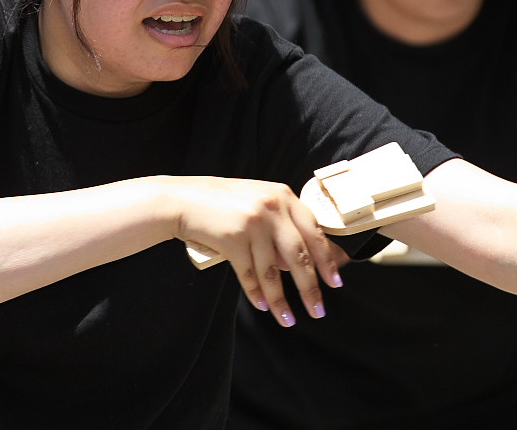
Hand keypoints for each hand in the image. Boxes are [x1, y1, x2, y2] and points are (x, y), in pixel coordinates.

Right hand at [161, 176, 342, 326]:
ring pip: (273, 272)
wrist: (181, 200)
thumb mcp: (257, 204)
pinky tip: (263, 306)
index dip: (326, 260)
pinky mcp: (234, 239)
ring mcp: (253, 223)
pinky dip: (257, 294)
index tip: (335, 282)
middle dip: (310, 288)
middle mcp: (273, 207)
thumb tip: (295, 265)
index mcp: (283, 196)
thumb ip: (280, 227)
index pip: (314, 232)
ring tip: (287, 319)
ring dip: (281, 300)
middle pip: (299, 256)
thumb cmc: (221, 203)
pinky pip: (250, 275)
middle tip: (318, 310)